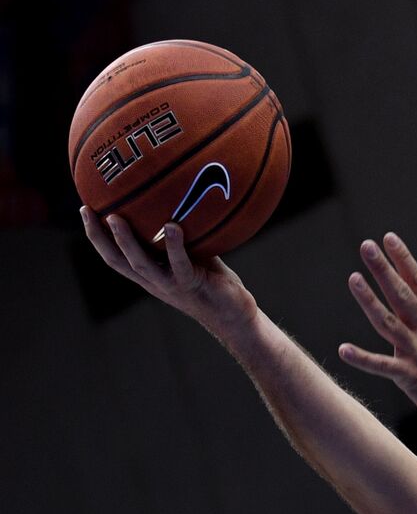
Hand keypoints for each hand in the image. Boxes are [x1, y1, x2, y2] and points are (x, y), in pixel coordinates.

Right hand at [80, 206, 257, 335]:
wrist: (234, 315)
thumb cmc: (215, 281)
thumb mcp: (195, 254)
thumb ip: (185, 234)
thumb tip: (181, 198)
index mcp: (149, 274)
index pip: (114, 255)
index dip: (96, 236)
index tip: (85, 210)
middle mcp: (154, 281)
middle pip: (116, 260)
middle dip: (98, 237)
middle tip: (87, 211)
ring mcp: (170, 285)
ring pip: (140, 263)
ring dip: (125, 241)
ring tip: (115, 218)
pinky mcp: (191, 285)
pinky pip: (179, 264)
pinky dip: (174, 245)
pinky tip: (171, 226)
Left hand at [338, 233, 416, 433]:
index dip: (404, 259)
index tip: (389, 238)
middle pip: (402, 293)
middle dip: (383, 268)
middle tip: (366, 246)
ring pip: (388, 321)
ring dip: (369, 300)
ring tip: (353, 278)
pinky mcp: (410, 376)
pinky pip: (382, 366)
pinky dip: (362, 358)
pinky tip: (343, 350)